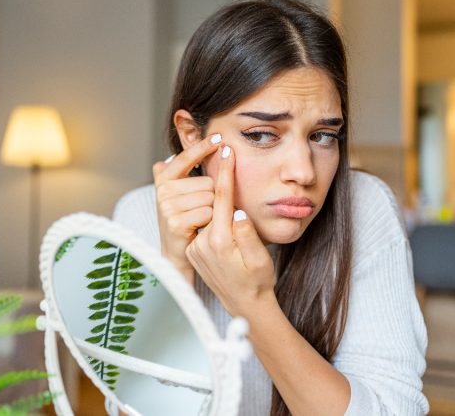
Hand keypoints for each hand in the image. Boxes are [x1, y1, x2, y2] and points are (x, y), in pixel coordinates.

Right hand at [152, 134, 221, 281]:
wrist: (177, 253)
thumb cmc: (184, 219)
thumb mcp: (180, 193)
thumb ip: (181, 172)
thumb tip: (176, 154)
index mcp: (164, 178)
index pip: (186, 158)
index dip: (202, 147)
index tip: (219, 138)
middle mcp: (163, 190)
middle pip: (207, 182)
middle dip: (212, 195)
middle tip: (202, 210)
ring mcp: (167, 206)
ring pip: (210, 197)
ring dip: (213, 209)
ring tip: (201, 219)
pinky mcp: (175, 222)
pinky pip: (208, 212)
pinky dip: (211, 221)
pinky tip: (201, 227)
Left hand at [185, 145, 275, 315]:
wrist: (245, 304)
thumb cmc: (258, 281)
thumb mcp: (260, 259)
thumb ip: (248, 234)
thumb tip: (237, 211)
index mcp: (220, 241)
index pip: (221, 198)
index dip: (224, 172)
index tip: (226, 150)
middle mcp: (203, 243)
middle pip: (210, 201)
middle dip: (218, 181)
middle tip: (222, 157)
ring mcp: (196, 247)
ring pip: (206, 213)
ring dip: (214, 200)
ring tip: (223, 188)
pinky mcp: (194, 250)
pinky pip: (203, 225)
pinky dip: (211, 215)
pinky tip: (220, 214)